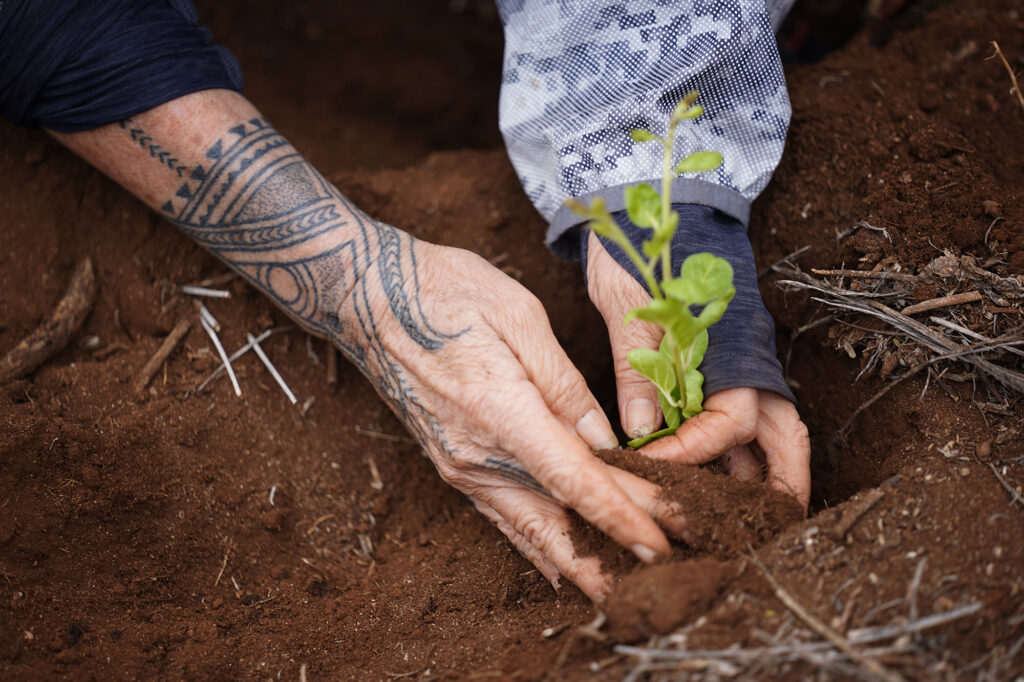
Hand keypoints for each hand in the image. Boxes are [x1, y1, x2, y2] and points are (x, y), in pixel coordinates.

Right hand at [336, 227, 687, 599]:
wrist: (365, 296)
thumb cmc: (443, 291)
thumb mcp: (519, 316)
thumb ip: (566, 385)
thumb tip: (605, 440)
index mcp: (500, 411)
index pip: (575, 480)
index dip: (623, 517)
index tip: (664, 544)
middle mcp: (476, 454)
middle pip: (558, 519)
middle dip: (614, 552)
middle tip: (664, 574)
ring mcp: (459, 465)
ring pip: (529, 530)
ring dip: (578, 561)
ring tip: (621, 588)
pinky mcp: (451, 462)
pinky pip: (501, 518)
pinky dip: (536, 547)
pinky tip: (559, 569)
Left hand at [585, 232, 810, 509]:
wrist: (652, 208)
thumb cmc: (645, 248)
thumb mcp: (632, 306)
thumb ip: (639, 369)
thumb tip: (640, 432)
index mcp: (733, 347)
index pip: (731, 422)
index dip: (693, 451)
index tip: (651, 464)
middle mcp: (748, 363)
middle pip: (781, 437)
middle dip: (778, 485)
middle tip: (762, 530)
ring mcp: (741, 368)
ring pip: (764, 435)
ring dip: (752, 477)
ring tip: (731, 519)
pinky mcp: (722, 369)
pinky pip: (736, 423)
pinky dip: (725, 456)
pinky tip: (701, 479)